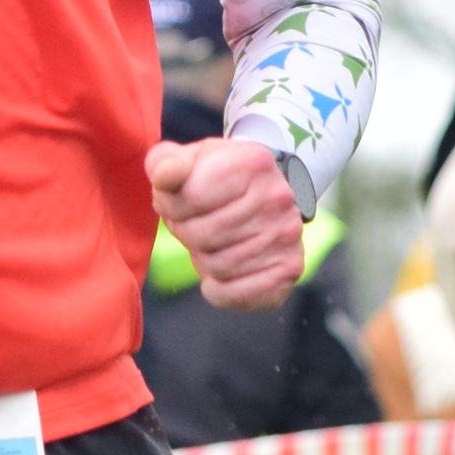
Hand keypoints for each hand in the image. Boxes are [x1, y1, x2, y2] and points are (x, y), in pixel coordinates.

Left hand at [148, 136, 304, 310]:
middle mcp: (277, 197)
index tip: (178, 204)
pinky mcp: (289, 268)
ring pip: (219, 266)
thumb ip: (165, 163)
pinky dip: (219, 290)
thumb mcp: (188, 161)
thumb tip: (164, 176)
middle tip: (193, 225)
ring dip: (203, 260)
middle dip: (187, 234)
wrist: (261, 194)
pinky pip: (238, 294)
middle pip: (204, 235)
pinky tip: (220, 273)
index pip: (192, 197)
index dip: (172, 206)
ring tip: (211, 244)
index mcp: (251, 162)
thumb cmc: (216, 179)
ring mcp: (287, 234)